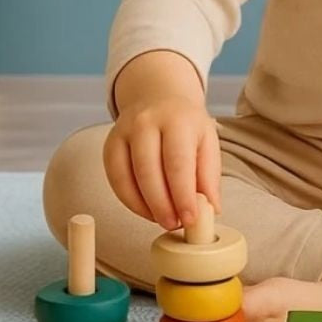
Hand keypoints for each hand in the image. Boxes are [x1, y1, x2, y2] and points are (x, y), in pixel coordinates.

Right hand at [102, 94, 221, 230]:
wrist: (159, 98)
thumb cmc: (187, 126)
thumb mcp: (207, 142)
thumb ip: (209, 176)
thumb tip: (211, 209)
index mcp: (178, 119)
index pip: (178, 163)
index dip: (183, 195)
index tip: (190, 219)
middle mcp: (147, 121)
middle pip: (149, 171)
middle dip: (162, 205)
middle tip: (174, 224)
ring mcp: (124, 131)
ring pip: (127, 176)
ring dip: (144, 206)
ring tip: (162, 219)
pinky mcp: (110, 143)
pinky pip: (115, 178)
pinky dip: (129, 200)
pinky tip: (146, 210)